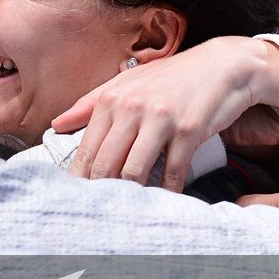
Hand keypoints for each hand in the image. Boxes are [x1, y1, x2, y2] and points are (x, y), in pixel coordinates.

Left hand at [55, 37, 278, 192]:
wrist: (222, 66)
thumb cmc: (172, 77)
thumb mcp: (127, 83)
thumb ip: (90, 103)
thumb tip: (57, 124)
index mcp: (112, 99)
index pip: (87, 148)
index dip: (80, 178)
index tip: (77, 198)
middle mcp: (132, 108)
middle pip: (106, 164)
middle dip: (100, 192)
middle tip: (100, 212)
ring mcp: (161, 119)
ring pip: (134, 171)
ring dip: (131, 195)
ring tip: (128, 209)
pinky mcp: (189, 130)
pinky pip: (172, 171)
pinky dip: (167, 191)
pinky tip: (164, 198)